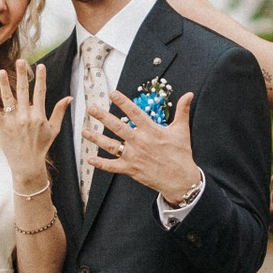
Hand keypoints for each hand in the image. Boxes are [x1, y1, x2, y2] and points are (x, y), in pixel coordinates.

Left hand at [0, 57, 61, 188]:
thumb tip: (69, 97)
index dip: (41, 78)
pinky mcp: (2, 127)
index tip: (40, 66)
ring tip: (2, 71)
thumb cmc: (41, 146)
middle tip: (20, 61)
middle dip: (22, 74)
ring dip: (4, 84)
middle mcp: (26, 116)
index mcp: (39, 116)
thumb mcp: (54, 129)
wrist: (27, 164)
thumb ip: (60, 112)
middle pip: (23, 91)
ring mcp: (14, 121)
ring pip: (8, 99)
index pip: (40, 92)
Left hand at [87, 88, 202, 206]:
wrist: (181, 180)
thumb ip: (183, 110)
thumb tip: (189, 94)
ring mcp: (134, 156)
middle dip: (103, 117)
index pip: (135, 113)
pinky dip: (101, 163)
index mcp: (152, 130)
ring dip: (96, 138)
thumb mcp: (182, 130)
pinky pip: (113, 166)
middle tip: (91, 108)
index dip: (123, 102)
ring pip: (111, 146)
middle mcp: (140, 142)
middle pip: (118, 127)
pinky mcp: (131, 170)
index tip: (112, 93)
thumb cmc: (181, 154)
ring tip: (84, 130)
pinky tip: (90, 159)